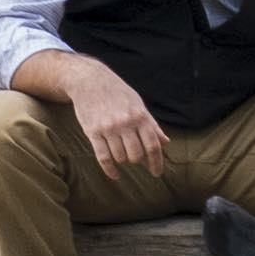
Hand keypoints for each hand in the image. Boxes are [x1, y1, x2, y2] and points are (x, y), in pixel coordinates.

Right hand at [64, 61, 168, 182]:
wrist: (89, 80)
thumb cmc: (117, 92)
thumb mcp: (137, 104)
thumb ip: (151, 125)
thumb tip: (166, 142)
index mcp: (139, 116)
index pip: (153, 145)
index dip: (156, 162)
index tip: (156, 173)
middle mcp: (125, 123)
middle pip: (136, 155)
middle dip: (137, 160)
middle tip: (135, 157)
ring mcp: (108, 128)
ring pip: (120, 157)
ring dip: (122, 159)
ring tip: (121, 152)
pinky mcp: (93, 132)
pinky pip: (103, 157)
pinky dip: (110, 170)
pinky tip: (115, 175)